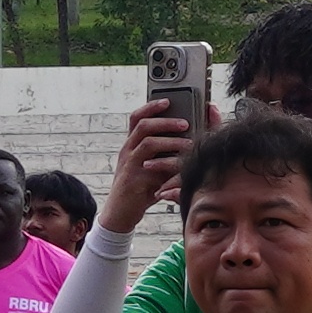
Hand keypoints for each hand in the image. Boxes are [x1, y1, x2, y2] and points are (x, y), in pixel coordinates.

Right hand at [108, 98, 191, 227]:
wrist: (121, 212)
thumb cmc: (141, 188)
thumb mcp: (155, 166)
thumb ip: (167, 153)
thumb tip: (190, 139)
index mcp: (132, 144)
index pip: (137, 117)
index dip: (151, 106)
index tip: (168, 100)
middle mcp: (127, 150)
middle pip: (142, 124)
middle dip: (165, 120)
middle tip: (185, 123)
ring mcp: (128, 163)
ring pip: (147, 141)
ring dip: (170, 140)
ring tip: (188, 143)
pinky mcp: (133, 178)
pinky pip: (151, 165)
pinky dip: (168, 163)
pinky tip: (180, 164)